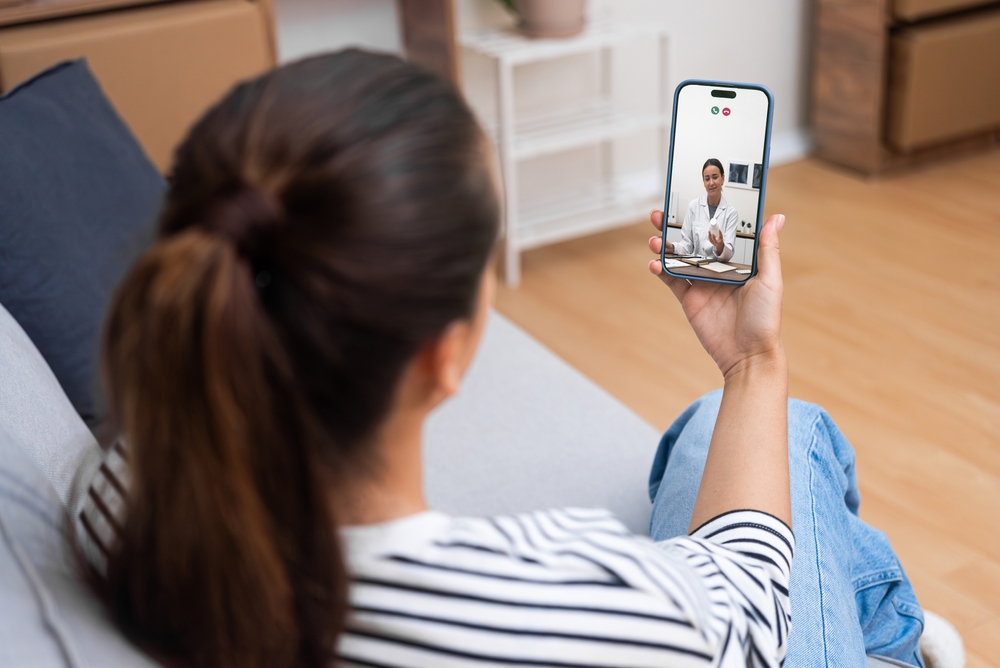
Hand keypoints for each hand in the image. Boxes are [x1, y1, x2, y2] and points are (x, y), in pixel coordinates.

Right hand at [647, 210, 784, 377]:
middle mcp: (718, 268)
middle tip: (662, 213)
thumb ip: (768, 249)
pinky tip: (654, 263)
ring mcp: (701, 283)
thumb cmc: (766, 319)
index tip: (694, 199)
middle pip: (693, 241)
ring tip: (656, 237)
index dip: (706, 215)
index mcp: (738, 260)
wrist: (748, 355)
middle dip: (677, 226)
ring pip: (678, 257)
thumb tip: (777, 217)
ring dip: (665, 245)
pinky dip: (660, 270)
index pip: (720, 231)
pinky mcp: (689, 299)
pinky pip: (671, 280)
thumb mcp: (771, 280)